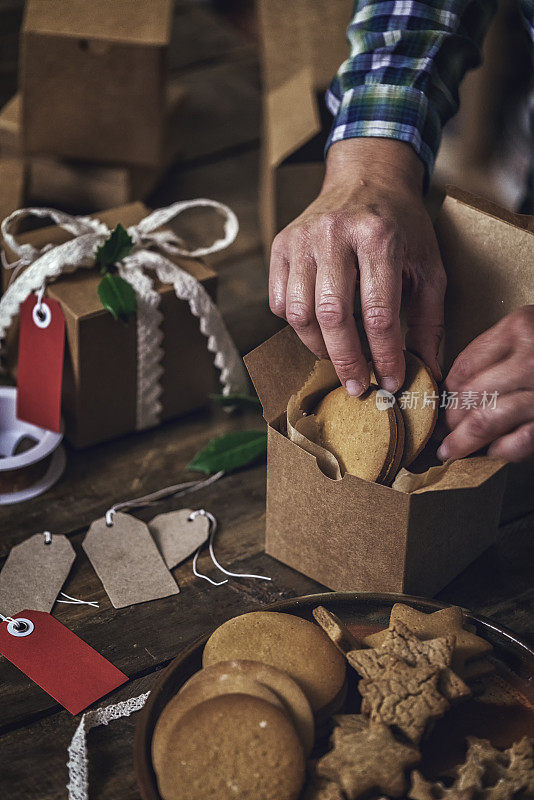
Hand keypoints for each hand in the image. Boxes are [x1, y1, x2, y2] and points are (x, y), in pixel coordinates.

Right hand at [269, 138, 445, 393]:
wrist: (367, 175)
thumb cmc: (402, 225)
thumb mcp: (428, 266)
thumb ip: (430, 320)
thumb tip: (428, 371)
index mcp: (378, 237)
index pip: (378, 314)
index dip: (385, 356)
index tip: (391, 382)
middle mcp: (334, 234)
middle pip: (331, 316)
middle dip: (345, 361)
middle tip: (357, 388)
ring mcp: (301, 239)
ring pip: (297, 313)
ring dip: (319, 347)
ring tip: (339, 356)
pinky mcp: (281, 245)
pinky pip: (278, 302)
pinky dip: (296, 325)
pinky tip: (318, 327)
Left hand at [438, 306, 533, 461]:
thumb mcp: (529, 330)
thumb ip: (495, 350)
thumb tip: (454, 387)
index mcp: (520, 328)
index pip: (464, 365)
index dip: (445, 390)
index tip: (437, 403)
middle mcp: (532, 358)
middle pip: (469, 395)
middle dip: (449, 419)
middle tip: (441, 430)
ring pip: (486, 421)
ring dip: (463, 441)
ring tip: (452, 450)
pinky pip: (518, 442)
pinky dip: (501, 451)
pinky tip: (494, 451)